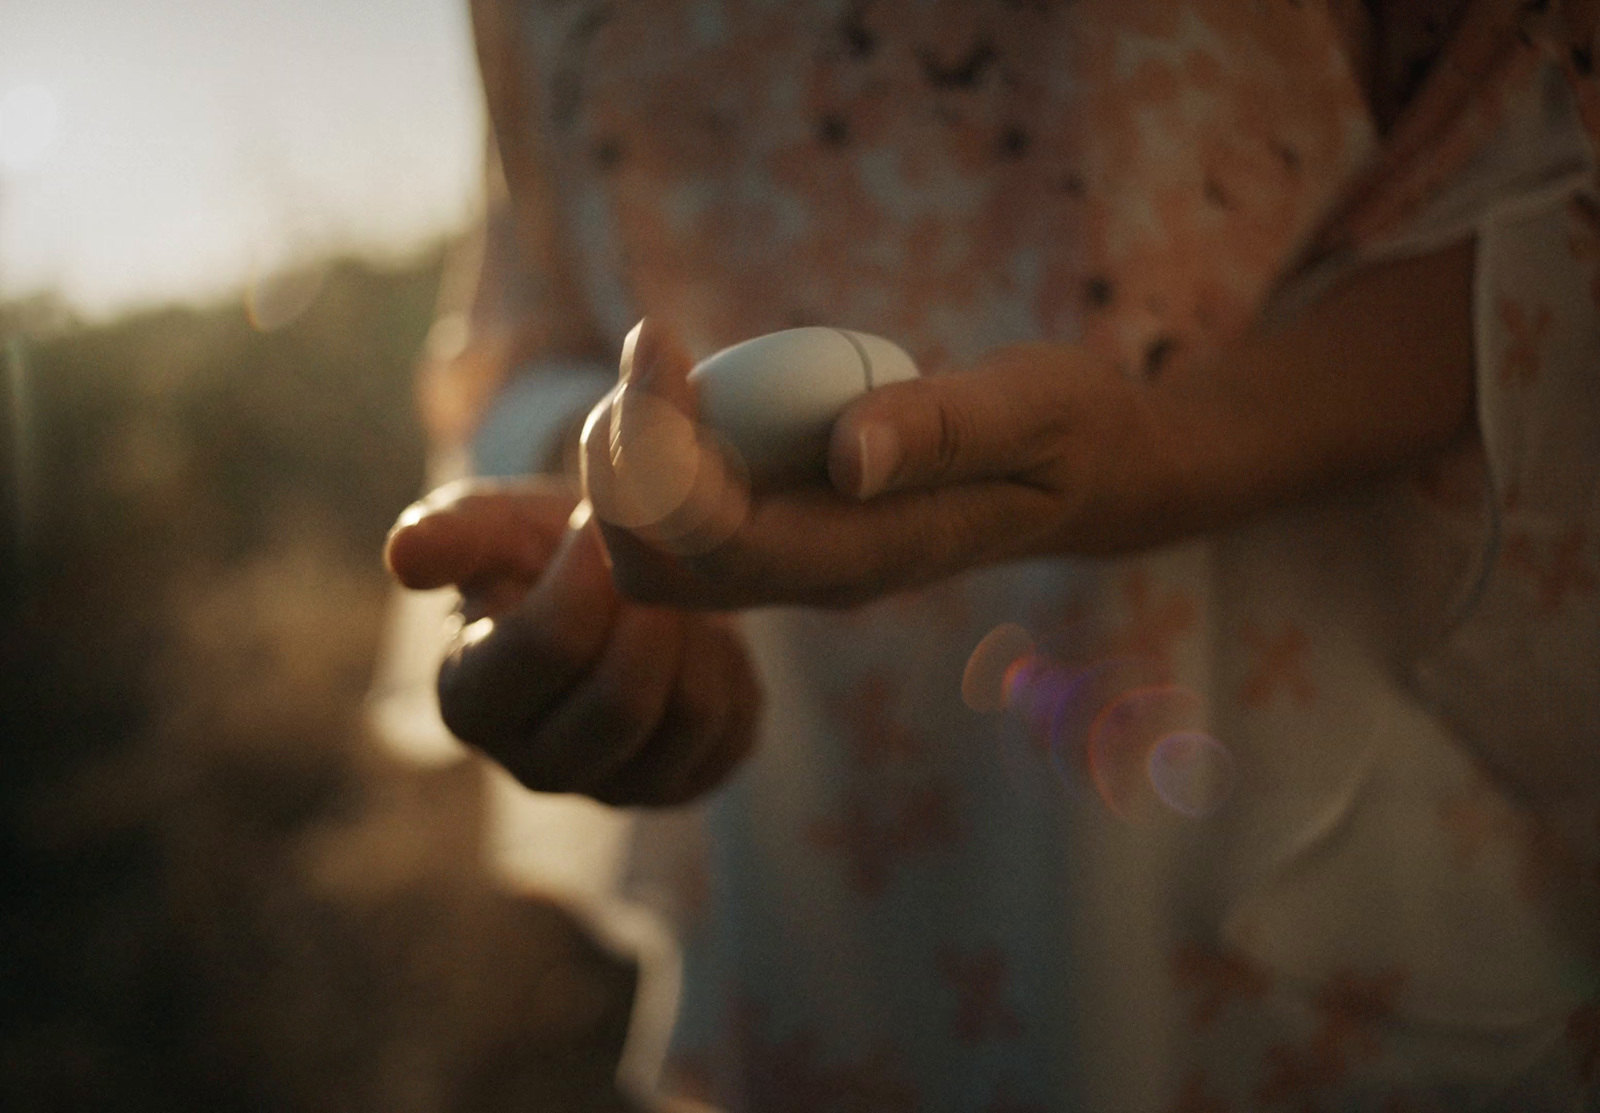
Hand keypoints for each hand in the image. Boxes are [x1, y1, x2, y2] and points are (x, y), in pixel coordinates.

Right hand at [384, 478, 760, 804]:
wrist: (617, 582)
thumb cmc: (539, 553)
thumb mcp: (492, 527)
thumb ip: (451, 535)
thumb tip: (403, 555)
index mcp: (471, 703)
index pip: (547, 647)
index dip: (591, 575)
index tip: (607, 519)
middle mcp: (536, 767)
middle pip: (622, 699)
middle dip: (653, 614)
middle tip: (659, 557)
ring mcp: (614, 789)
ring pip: (689, 714)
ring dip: (696, 635)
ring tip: (674, 593)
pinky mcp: (683, 786)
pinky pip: (733, 729)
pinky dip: (731, 668)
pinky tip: (699, 637)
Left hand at [585, 243, 1474, 609]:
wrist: (1092, 475)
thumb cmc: (1068, 432)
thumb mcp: (1031, 411)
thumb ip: (944, 430)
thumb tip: (846, 454)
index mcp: (862, 559)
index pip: (716, 538)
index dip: (657, 449)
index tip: (656, 339)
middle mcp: (813, 579)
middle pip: (655, 569)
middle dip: (617, 470)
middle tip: (644, 356)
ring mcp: (794, 564)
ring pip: (653, 558)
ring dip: (624, 467)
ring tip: (653, 365)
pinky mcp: (786, 535)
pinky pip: (681, 526)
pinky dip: (650, 463)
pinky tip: (676, 389)